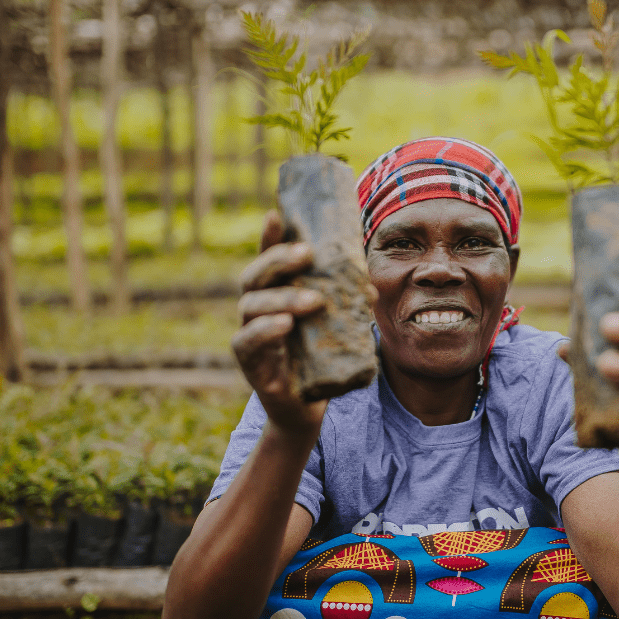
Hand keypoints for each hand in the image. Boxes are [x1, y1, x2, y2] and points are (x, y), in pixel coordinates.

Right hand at [232, 211, 327, 435]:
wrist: (307, 405)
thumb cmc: (319, 357)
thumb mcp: (332, 325)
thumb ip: (342, 303)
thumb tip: (370, 288)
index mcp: (275, 293)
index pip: (268, 258)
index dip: (270, 236)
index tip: (277, 214)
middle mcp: (256, 307)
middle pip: (254, 275)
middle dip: (279, 260)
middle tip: (308, 254)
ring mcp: (248, 332)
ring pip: (252, 305)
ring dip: (283, 298)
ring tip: (314, 300)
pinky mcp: (249, 361)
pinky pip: (247, 340)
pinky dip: (265, 330)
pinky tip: (285, 324)